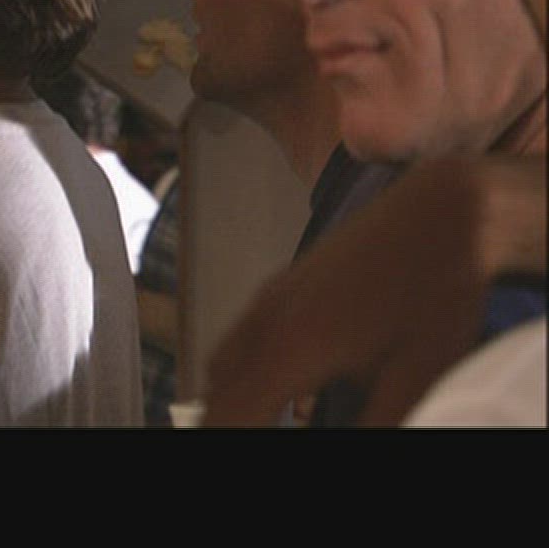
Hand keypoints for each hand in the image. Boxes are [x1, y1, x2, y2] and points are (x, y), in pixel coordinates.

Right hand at [202, 154, 543, 426]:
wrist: (443, 213)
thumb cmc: (437, 285)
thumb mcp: (415, 375)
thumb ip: (375, 421)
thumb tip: (356, 439)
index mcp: (292, 347)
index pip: (234, 413)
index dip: (226, 437)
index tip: (226, 447)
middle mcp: (269, 319)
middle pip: (217, 388)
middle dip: (222, 420)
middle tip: (236, 435)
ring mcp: (273, 296)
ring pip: (223, 361)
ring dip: (229, 396)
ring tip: (252, 421)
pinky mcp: (285, 285)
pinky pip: (242, 336)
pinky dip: (242, 370)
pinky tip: (281, 390)